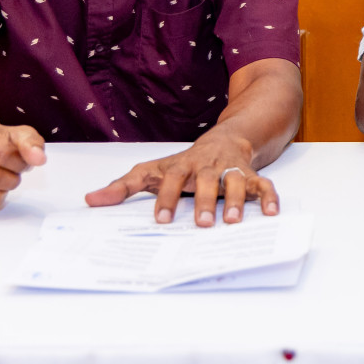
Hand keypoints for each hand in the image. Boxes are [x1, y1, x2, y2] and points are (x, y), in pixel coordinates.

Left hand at [84, 133, 277, 225]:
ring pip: (235, 182)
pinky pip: (263, 183)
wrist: (225, 139)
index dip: (166, 198)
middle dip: (205, 201)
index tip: (161, 219)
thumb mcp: (152, 170)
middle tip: (202, 223)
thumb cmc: (185, 162)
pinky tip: (272, 212)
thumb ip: (123, 187)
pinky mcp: (250, 174)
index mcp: (182, 167)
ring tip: (234, 221)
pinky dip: (269, 196)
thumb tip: (91, 200)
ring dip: (236, 200)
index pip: (171, 180)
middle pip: (206, 181)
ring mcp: (230, 170)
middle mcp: (207, 167)